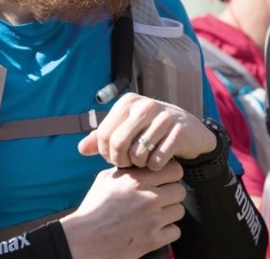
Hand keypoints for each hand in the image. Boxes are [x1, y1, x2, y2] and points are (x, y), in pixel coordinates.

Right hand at [60, 162, 186, 258]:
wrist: (83, 240)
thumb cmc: (93, 209)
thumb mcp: (105, 180)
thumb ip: (127, 170)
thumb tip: (140, 163)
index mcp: (136, 179)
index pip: (174, 169)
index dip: (171, 174)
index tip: (165, 179)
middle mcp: (148, 197)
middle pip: (180, 190)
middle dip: (171, 194)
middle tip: (161, 199)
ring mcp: (152, 219)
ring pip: (179, 210)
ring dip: (170, 213)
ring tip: (156, 215)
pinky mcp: (153, 239)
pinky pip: (175, 231)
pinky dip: (167, 232)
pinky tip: (155, 230)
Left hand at [78, 93, 216, 169]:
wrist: (189, 131)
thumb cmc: (151, 131)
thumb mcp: (126, 129)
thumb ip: (102, 138)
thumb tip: (80, 149)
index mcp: (128, 101)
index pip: (104, 133)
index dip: (106, 152)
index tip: (115, 157)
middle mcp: (145, 105)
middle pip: (119, 143)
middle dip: (121, 161)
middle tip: (128, 164)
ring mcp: (164, 117)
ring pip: (138, 154)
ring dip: (139, 165)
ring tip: (144, 161)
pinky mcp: (179, 131)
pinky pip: (157, 160)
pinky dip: (155, 167)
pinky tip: (158, 162)